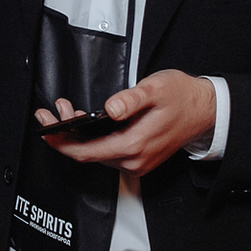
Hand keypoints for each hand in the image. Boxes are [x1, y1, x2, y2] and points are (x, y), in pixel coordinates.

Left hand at [32, 70, 216, 178]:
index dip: (61, 143)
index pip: (87, 152)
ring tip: (66, 110)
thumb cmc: (182, 97)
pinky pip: (108, 153)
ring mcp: (137, 162)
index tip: (44, 129)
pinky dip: (92, 138)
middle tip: (50, 113)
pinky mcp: (139, 158)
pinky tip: (86, 121)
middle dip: (65, 135)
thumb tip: (110, 108)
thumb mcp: (156, 89)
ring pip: (96, 153)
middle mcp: (134, 160)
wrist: (206, 110)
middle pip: (88, 154)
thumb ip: (131, 100)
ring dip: (78, 135)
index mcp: (135, 145)